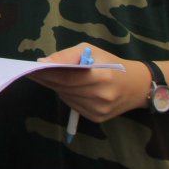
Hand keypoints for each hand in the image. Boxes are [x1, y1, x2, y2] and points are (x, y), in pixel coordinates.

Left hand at [32, 44, 150, 122]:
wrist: (138, 85)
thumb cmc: (111, 63)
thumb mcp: (91, 51)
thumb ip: (67, 56)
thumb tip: (43, 62)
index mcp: (101, 76)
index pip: (66, 77)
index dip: (46, 74)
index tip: (30, 69)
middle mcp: (101, 96)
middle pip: (64, 88)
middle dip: (48, 80)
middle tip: (35, 72)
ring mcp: (99, 109)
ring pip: (66, 98)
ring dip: (58, 88)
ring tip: (55, 78)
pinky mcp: (97, 118)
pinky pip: (73, 106)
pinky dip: (68, 97)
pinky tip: (72, 89)